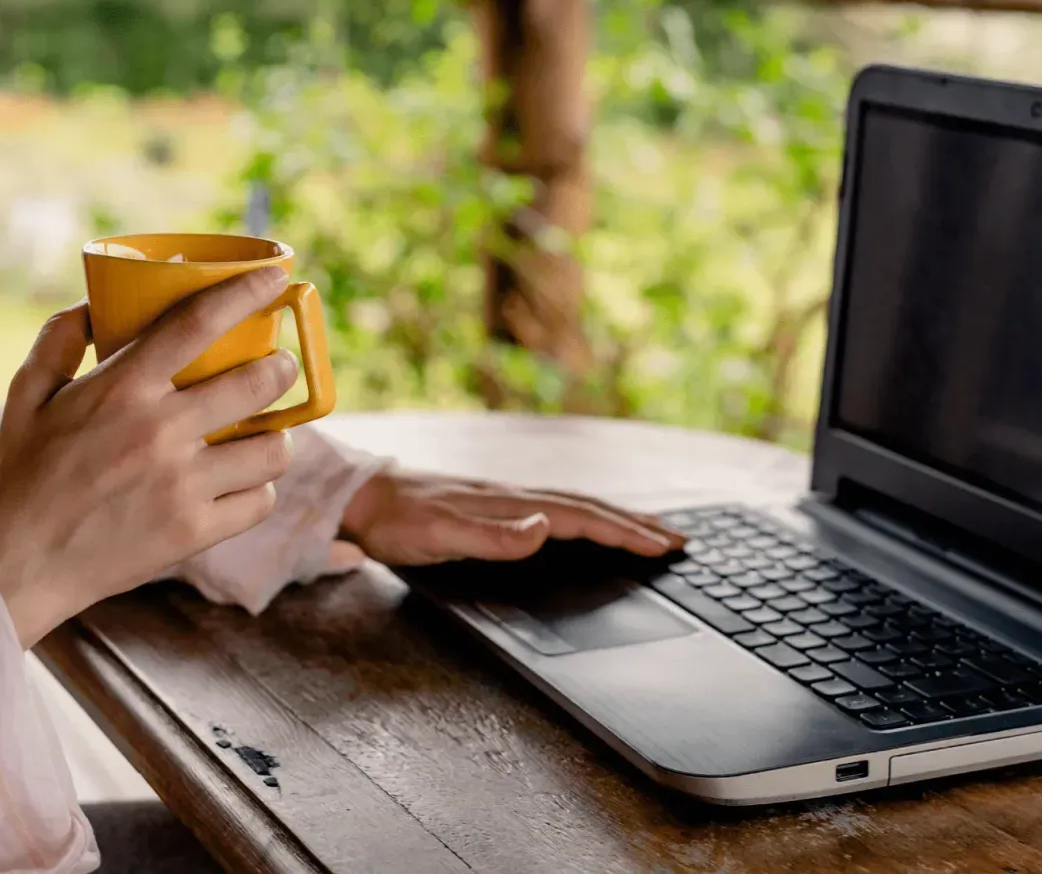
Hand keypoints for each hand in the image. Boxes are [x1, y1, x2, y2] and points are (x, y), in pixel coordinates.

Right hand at [0, 267, 300, 647]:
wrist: (18, 563)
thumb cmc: (26, 475)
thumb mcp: (27, 396)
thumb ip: (57, 341)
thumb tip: (93, 303)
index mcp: (121, 389)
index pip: (197, 323)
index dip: (246, 293)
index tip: (277, 277)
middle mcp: (159, 431)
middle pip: (257, 382)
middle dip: (281, 368)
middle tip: (280, 366)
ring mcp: (181, 484)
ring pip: (272, 448)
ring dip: (276, 437)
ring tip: (265, 434)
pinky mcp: (195, 531)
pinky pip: (260, 500)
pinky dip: (258, 490)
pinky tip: (244, 483)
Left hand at [339, 471, 687, 565]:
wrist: (362, 497)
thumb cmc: (398, 522)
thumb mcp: (439, 537)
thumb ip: (491, 538)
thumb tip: (543, 529)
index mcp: (512, 505)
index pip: (582, 519)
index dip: (624, 532)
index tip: (662, 545)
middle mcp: (517, 497)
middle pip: (590, 509)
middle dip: (637, 524)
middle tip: (679, 540)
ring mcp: (508, 499)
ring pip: (578, 507)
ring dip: (619, 518)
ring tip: (651, 530)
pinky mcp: (498, 505)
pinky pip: (558, 510)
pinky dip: (588, 517)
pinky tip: (590, 524)